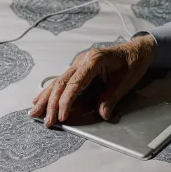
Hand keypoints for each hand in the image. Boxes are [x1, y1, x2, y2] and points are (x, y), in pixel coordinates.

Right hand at [29, 35, 156, 126]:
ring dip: (45, 98)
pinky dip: (50, 92)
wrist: (136, 50)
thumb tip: (103, 114)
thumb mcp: (125, 81)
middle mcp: (81, 61)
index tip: (62, 116)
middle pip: (62, 83)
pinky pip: (61, 81)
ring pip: (58, 82)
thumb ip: (111, 97)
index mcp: (93, 60)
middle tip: (46, 121)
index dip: (66, 101)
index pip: (75, 83)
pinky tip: (39, 99)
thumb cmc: (132, 63)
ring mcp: (78, 64)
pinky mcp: (78, 69)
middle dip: (51, 103)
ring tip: (34, 112)